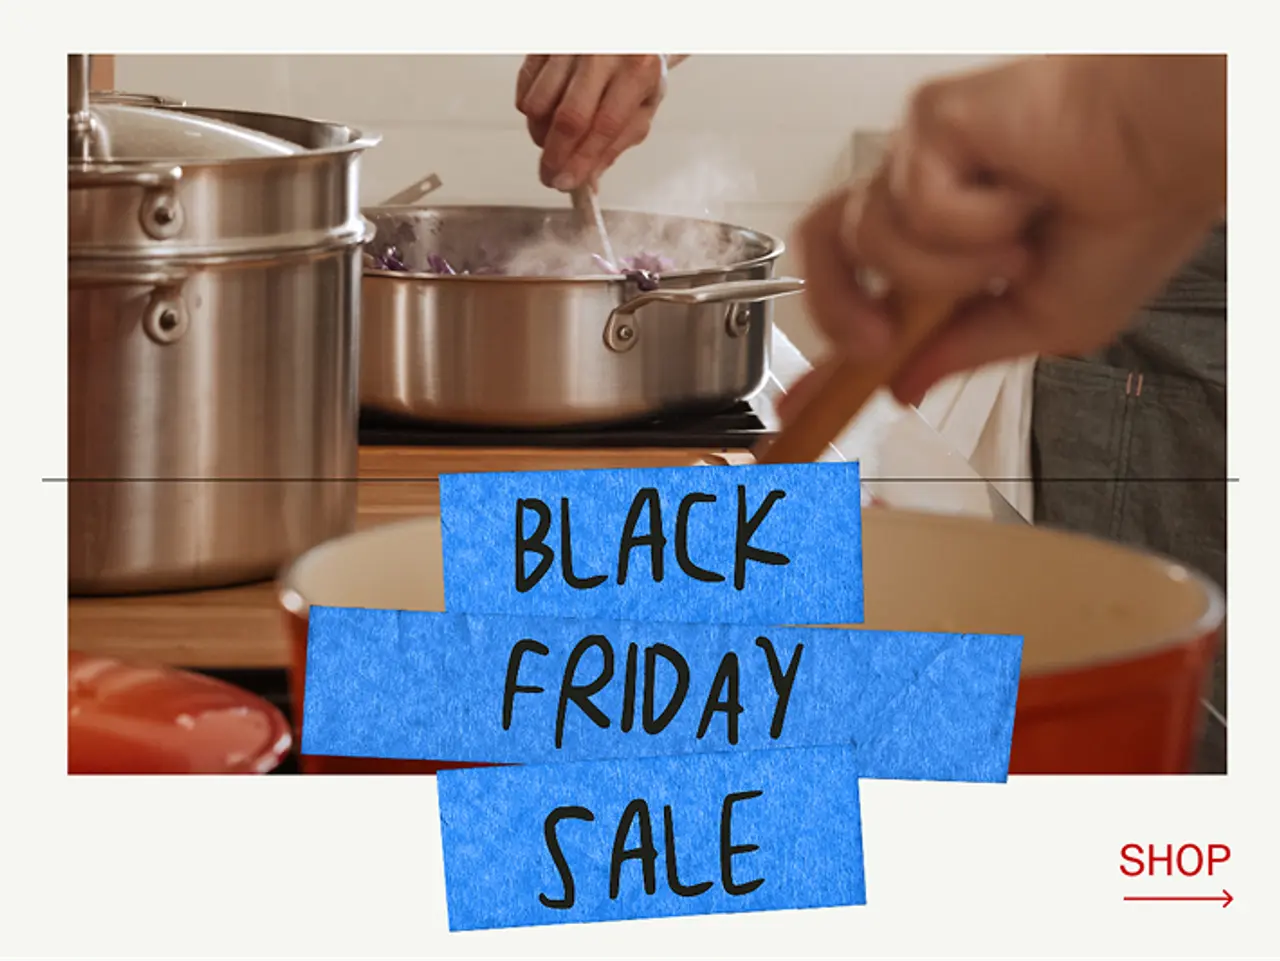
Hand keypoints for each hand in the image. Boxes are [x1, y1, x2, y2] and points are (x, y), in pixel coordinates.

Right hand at [515, 54, 674, 191]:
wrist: (626, 32)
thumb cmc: (636, 69)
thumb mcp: (642, 106)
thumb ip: (617, 144)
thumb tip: (588, 179)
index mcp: (637, 70)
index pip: (604, 126)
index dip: (582, 161)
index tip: (567, 183)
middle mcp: (603, 53)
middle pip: (568, 118)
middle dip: (555, 157)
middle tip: (550, 176)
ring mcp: (571, 44)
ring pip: (538, 104)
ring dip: (540, 136)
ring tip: (553, 141)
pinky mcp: (545, 42)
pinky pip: (525, 86)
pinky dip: (530, 112)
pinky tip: (546, 115)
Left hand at [789, 55, 1225, 409]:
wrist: (1173, 154)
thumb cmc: (1129, 221)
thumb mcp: (1044, 323)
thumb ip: (962, 352)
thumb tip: (903, 388)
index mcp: (941, 245)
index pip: (854, 289)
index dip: (825, 343)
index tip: (801, 403)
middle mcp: (921, 197)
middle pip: (823, 250)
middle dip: (840, 310)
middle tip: (880, 338)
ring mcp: (920, 158)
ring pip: (869, 236)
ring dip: (946, 265)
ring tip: (1012, 249)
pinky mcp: (930, 122)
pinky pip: (911, 201)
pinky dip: (972, 221)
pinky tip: (1019, 199)